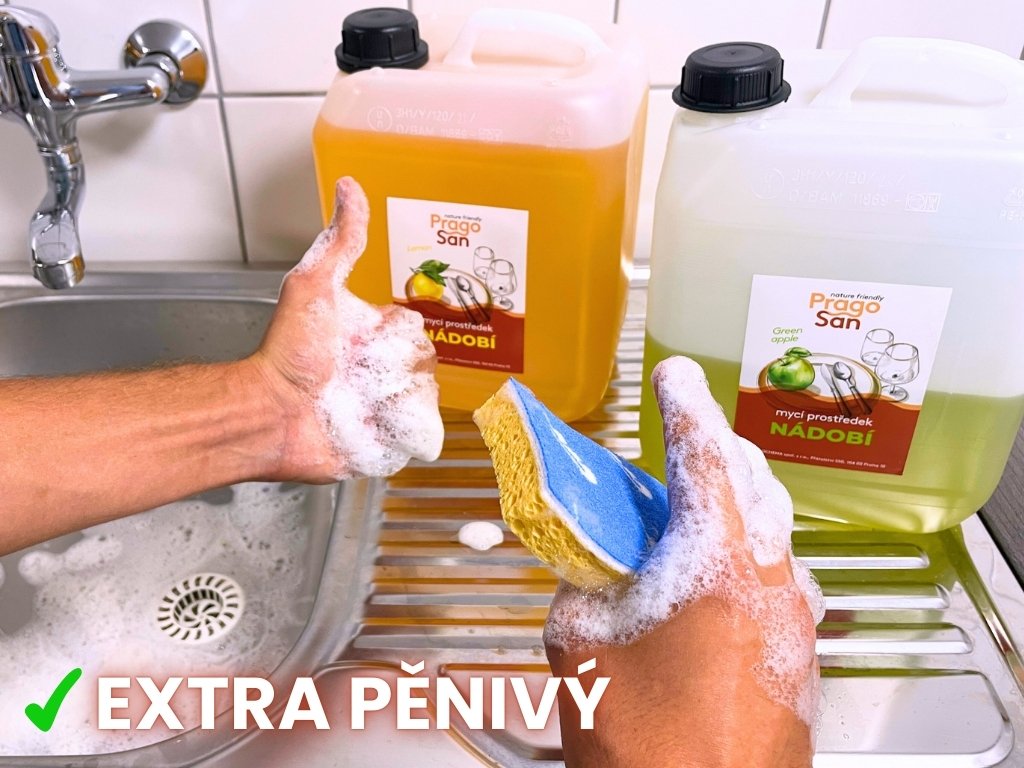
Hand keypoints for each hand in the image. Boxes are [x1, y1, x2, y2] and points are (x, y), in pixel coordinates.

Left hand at [248, 177, 442, 482]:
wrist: (271, 414)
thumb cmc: (288, 353)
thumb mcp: (315, 285)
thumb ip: (341, 241)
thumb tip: (350, 186)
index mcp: (372, 335)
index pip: (415, 332)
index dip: (396, 337)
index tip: (369, 341)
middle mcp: (382, 371)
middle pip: (426, 366)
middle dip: (397, 370)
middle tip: (358, 375)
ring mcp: (386, 409)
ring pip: (426, 400)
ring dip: (396, 401)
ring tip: (358, 403)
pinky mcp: (389, 445)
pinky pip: (420, 436)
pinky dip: (401, 432)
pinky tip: (370, 427)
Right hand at [545, 357, 822, 767]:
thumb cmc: (642, 737)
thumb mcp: (580, 646)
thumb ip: (583, 585)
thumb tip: (590, 570)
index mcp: (718, 561)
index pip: (707, 455)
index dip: (687, 405)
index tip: (675, 373)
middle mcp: (773, 578)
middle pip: (753, 484)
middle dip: (715, 452)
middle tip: (677, 443)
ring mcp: (796, 619)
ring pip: (772, 531)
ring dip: (732, 505)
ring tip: (686, 511)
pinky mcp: (800, 654)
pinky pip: (778, 578)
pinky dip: (743, 556)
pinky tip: (706, 581)